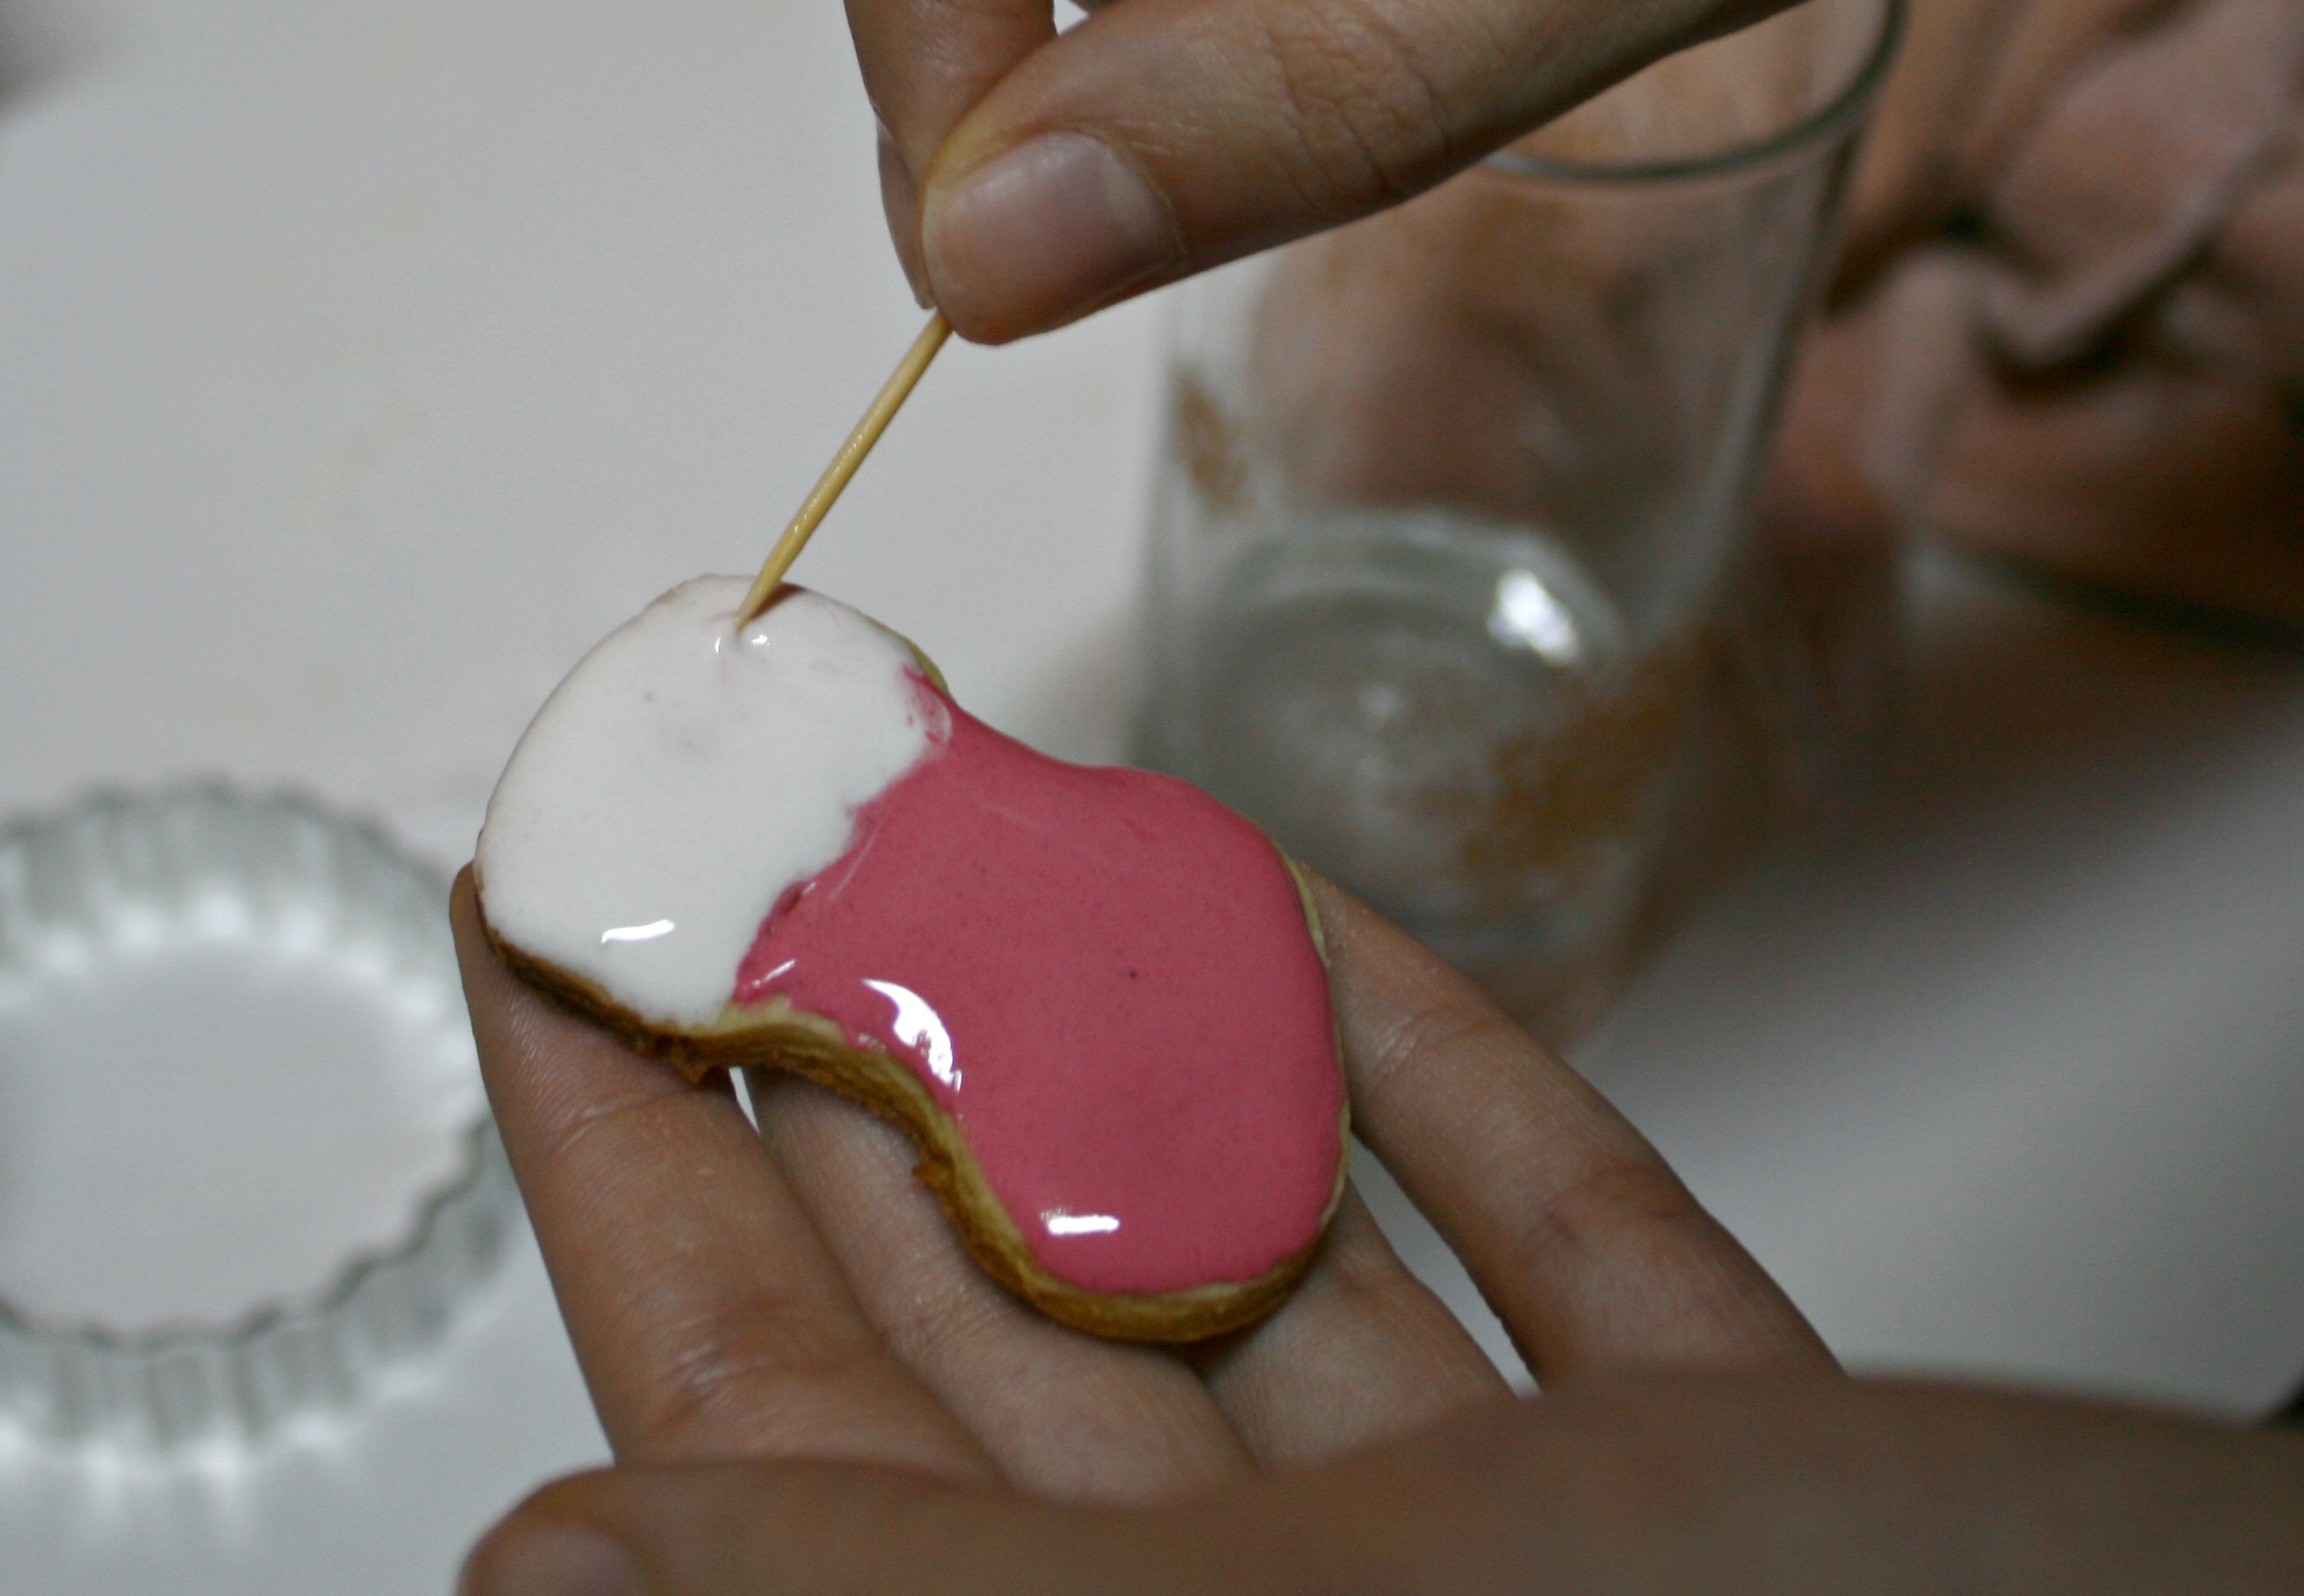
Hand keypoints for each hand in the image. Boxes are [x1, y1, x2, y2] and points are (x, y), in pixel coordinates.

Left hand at [449, 868, 2303, 1595]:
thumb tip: (564, 1551)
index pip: (776, 1435)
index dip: (633, 1159)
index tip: (543, 907)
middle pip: (987, 1321)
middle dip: (851, 1029)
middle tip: (735, 788)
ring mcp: (1545, 1591)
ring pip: (1247, 1276)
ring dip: (1113, 1028)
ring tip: (972, 803)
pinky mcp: (1760, 1500)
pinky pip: (1532, 1281)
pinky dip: (1425, 1101)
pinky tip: (1320, 940)